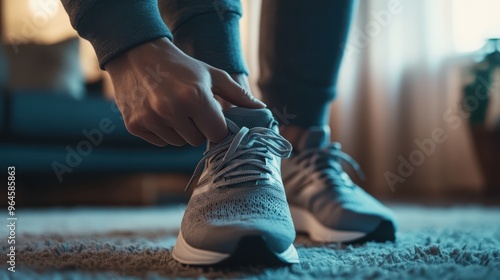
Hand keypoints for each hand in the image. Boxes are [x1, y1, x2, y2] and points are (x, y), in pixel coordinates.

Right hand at [106, 38, 264, 146]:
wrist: (137, 55)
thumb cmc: (182, 66)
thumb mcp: (212, 75)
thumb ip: (238, 94)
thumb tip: (262, 109)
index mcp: (195, 97)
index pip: (218, 134)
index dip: (217, 127)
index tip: (213, 118)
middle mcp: (171, 109)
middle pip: (196, 141)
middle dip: (198, 128)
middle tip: (190, 109)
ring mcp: (151, 118)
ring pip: (178, 143)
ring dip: (180, 131)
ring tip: (174, 108)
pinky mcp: (135, 125)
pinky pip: (160, 142)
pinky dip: (163, 131)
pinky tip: (159, 111)